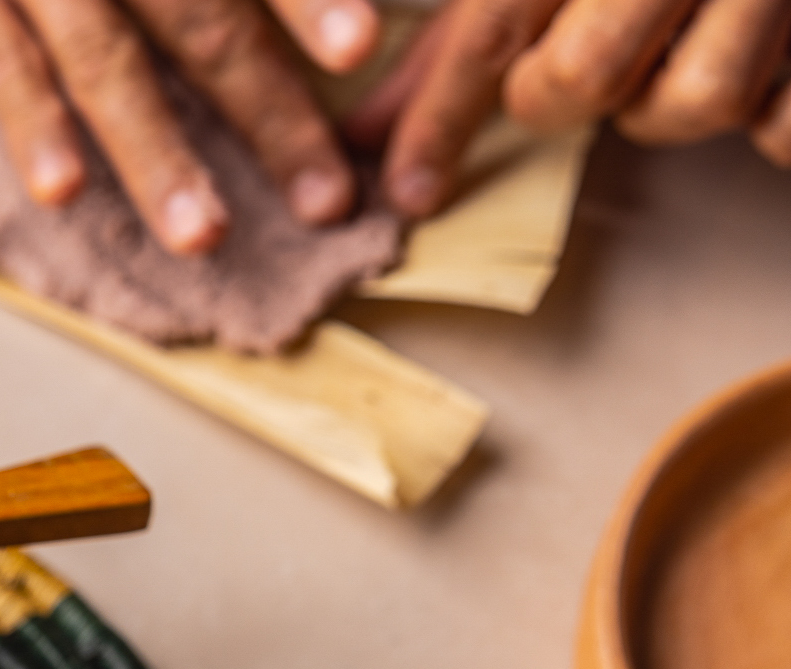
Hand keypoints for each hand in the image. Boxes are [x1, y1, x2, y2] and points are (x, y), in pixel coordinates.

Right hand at [0, 0, 383, 254]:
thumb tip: (339, 33)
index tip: (362, 49)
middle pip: (202, 19)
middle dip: (269, 114)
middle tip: (326, 201)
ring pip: (106, 62)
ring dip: (157, 154)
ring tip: (204, 236)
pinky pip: (5, 66)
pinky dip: (32, 127)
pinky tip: (62, 190)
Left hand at [349, 0, 790, 219]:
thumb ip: (461, 29)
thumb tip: (372, 132)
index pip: (490, 28)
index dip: (439, 116)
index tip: (409, 186)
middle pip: (585, 76)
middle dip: (556, 95)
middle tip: (562, 67)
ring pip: (696, 102)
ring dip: (663, 101)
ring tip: (668, 47)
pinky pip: (784, 127)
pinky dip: (768, 119)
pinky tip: (755, 67)